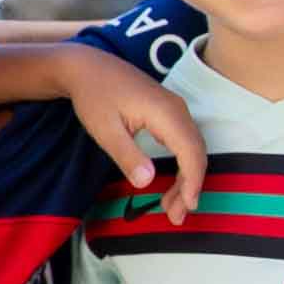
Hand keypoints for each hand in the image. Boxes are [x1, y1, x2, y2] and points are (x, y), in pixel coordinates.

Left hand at [52, 46, 203, 221]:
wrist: (87, 66)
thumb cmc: (94, 96)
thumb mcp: (105, 130)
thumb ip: (127, 156)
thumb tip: (146, 182)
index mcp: (165, 112)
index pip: (191, 152)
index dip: (192, 182)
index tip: (186, 207)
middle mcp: (177, 109)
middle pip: (196, 153)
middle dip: (190, 187)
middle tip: (176, 217)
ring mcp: (174, 109)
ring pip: (191, 149)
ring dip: (186, 179)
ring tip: (171, 208)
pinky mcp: (168, 112)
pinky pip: (183, 142)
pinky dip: (181, 165)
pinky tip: (170, 184)